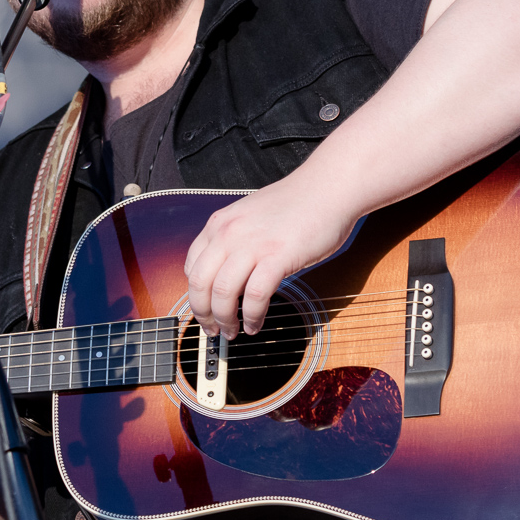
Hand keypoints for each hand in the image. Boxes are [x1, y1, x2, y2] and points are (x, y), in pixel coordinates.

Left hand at [184, 174, 357, 338]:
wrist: (328, 187)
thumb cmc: (297, 204)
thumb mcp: (250, 217)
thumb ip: (234, 241)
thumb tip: (228, 274)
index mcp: (219, 224)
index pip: (191, 266)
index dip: (195, 295)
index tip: (204, 309)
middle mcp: (229, 233)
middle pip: (199, 283)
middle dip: (203, 314)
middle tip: (213, 330)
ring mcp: (253, 244)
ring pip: (222, 293)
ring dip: (225, 320)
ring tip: (233, 332)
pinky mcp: (278, 256)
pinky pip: (255, 296)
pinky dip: (252, 316)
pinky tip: (256, 324)